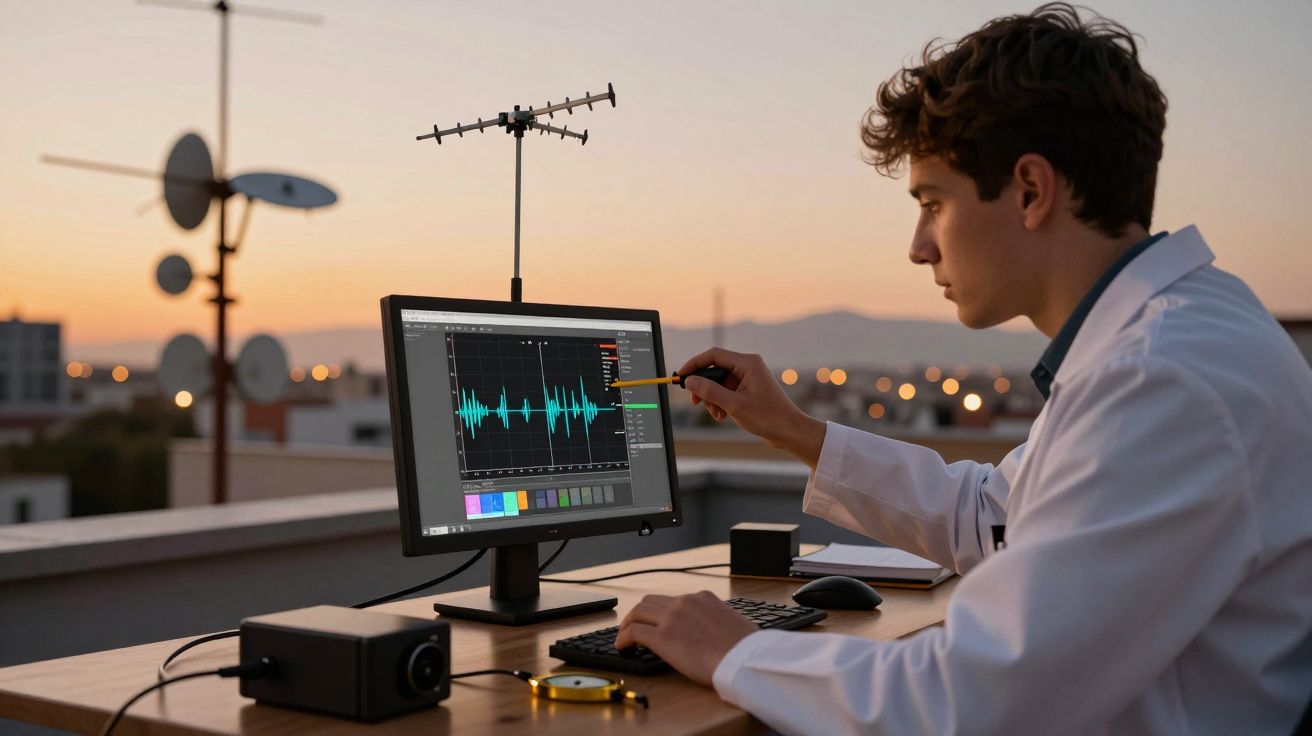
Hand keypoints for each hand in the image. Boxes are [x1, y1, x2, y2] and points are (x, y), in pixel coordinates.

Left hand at [615, 591, 757, 685]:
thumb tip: (717, 632)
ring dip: (628, 623)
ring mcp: (671, 618)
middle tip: (634, 624)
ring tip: (623, 636)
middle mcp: (684, 602)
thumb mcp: (734, 622)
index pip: (674, 599)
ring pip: (639, 612)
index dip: (661, 610)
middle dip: (640, 613)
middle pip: (651, 601)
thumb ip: (718, 620)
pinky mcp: (662, 637)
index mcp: (703, 598)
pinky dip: (624, 637)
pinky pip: (634, 632)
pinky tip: (622, 646)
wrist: (742, 658)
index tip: (657, 620)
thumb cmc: (745, 648)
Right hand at [678, 347, 826, 466]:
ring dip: (713, 398)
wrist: (789, 431)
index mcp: (747, 363)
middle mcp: (748, 366)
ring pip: (719, 382)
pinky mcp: (749, 389)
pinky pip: (727, 391)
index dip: (694, 364)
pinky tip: (723, 416)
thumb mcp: (733, 405)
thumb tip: (690, 381)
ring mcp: (749, 377)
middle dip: (704, 386)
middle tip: (696, 402)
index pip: (713, 355)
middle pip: (715, 369)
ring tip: (717, 414)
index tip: (681, 376)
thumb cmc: (768, 417)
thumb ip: (710, 391)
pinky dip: (721, 402)